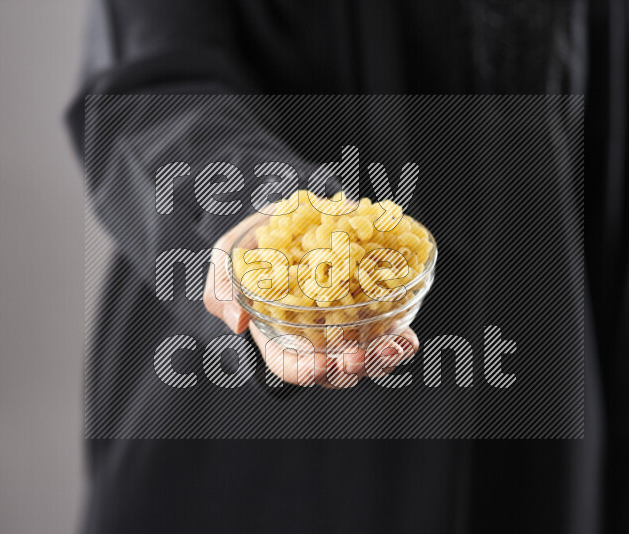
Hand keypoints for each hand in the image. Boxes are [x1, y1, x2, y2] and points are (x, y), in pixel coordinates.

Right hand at [203, 212, 418, 387]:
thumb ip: (221, 288)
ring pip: (367, 357)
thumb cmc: (258, 239)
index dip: (304, 371)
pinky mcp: (373, 307)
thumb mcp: (227, 257)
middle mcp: (314, 337)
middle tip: (358, 357)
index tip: (318, 365)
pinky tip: (407, 335)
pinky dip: (401, 339)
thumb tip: (237, 321)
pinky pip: (390, 332)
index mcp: (278, 332)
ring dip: (382, 359)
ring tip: (392, 347)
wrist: (296, 213)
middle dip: (350, 369)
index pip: (290, 365)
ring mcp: (346, 325)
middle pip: (334, 370)